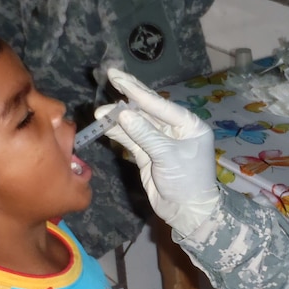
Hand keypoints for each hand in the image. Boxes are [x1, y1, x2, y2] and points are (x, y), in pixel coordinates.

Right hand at [97, 68, 219, 235]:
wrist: (187, 212)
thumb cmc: (187, 182)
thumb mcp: (168, 156)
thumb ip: (145, 134)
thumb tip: (123, 113)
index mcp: (189, 125)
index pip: (160, 104)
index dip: (137, 91)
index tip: (118, 77)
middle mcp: (175, 129)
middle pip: (148, 109)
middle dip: (127, 96)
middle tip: (108, 76)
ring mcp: (160, 141)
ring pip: (137, 123)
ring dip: (119, 118)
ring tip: (100, 112)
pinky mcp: (148, 153)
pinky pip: (132, 138)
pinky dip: (119, 132)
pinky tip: (105, 124)